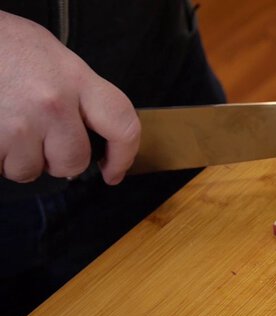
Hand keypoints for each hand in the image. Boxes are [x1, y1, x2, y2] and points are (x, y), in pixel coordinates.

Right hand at [0, 12, 139, 184]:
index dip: (123, 156)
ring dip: (19, 158)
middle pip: (74, 160)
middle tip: (41, 140)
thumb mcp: (54, 57)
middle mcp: (53, 104)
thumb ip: (79, 93)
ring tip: (8, 126)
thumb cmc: (3, 45)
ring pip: (31, 170)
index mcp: (76, 79)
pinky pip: (0, 166)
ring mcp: (19, 124)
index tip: (113, 170)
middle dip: (58, 159)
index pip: (123, 126)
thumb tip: (93, 130)